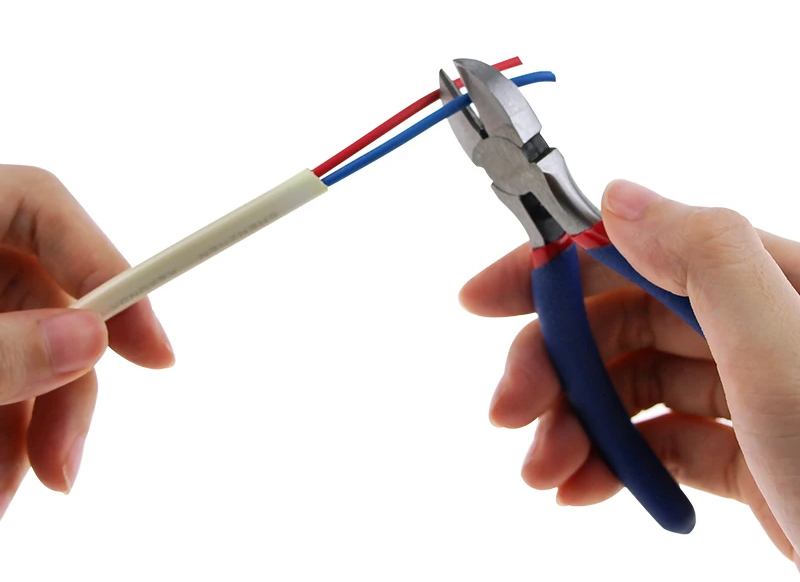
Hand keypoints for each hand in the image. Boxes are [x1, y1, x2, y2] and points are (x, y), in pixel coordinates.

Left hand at [0, 165, 173, 518]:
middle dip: (66, 393)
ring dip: (30, 432)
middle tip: (66, 472)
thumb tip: (93, 340)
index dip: (113, 269)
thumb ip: (0, 345)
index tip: (157, 353)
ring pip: (22, 357)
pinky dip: (2, 432)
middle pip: (44, 307)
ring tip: (11, 497)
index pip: (46, 207)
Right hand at [461, 179, 799, 564]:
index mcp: (764, 278)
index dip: (548, 267)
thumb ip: (705, 259)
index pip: (630, 247)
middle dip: (551, 368)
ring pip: (630, 387)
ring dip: (572, 424)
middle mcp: (750, 324)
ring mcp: (744, 389)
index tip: (483, 298)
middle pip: (616, 324)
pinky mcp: (742, 451)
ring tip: (543, 471)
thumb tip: (618, 196)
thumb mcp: (785, 353)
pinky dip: (612, 461)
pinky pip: (657, 442)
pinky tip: (581, 487)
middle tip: (508, 414)